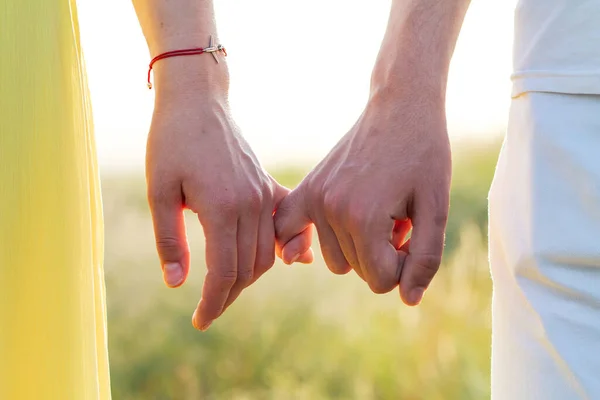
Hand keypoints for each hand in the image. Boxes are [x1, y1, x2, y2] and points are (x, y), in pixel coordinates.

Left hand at [146, 61, 311, 330]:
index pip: (225, 271)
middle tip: (207, 311)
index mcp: (221, 206)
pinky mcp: (267, 187)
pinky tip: (287, 262)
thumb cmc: (170, 142)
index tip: (200, 321)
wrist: (198, 102)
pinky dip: (281, 249)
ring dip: (247, 277)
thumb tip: (177, 284)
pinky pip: (282, 227)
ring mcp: (263, 195)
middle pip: (249, 268)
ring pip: (266, 253)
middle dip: (228, 295)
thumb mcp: (159, 191)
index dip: (213, 302)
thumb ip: (169, 239)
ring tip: (224, 291)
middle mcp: (250, 204)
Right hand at [274, 92, 450, 304]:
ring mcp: (315, 198)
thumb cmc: (425, 155)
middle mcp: (331, 210)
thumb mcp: (436, 207)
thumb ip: (425, 258)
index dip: (406, 265)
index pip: (382, 279)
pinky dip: (300, 241)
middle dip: (386, 257)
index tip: (415, 235)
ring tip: (379, 213)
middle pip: (359, 271)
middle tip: (401, 220)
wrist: (400, 107)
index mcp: (364, 217)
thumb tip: (407, 300)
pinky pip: (289, 230)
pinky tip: (311, 240)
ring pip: (336, 260)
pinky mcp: (307, 188)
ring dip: (360, 248)